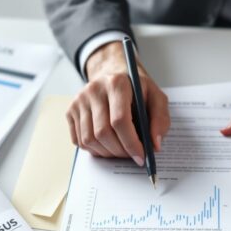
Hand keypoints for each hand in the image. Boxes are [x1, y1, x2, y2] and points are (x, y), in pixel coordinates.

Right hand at [67, 41, 169, 164]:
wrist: (113, 74)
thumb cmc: (137, 90)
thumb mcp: (156, 98)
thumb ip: (160, 120)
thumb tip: (154, 146)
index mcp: (117, 83)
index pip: (120, 120)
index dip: (131, 143)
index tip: (141, 156)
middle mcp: (94, 90)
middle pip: (102, 133)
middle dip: (120, 151)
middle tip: (132, 156)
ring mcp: (79, 100)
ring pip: (89, 140)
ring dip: (107, 153)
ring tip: (121, 150)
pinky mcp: (71, 110)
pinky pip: (79, 141)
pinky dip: (95, 150)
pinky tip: (107, 145)